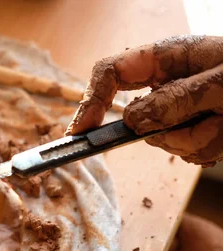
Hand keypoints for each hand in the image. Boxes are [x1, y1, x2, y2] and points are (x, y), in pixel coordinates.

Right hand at [66, 35, 222, 166]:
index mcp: (167, 58)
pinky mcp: (193, 128)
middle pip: (137, 117)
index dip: (91, 101)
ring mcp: (179, 108)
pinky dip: (209, 148)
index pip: (111, 74)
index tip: (83, 133)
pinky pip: (185, 150)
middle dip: (168, 130)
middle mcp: (168, 83)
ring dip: (198, 139)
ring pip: (163, 140)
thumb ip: (177, 100)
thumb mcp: (222, 83)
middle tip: (207, 122)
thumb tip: (132, 120)